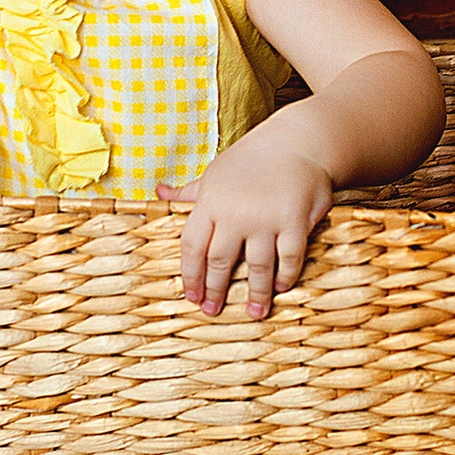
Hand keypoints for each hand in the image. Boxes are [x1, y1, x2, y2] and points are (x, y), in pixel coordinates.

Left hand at [163, 132, 334, 318]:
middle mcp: (235, 214)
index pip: (192, 246)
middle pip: (220, 261)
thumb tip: (158, 192)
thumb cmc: (251, 160)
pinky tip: (282, 286)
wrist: (296, 142)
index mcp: (211, 202)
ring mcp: (266, 218)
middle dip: (215, 290)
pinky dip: (286, 275)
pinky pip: (289, 258)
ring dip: (255, 293)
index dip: (190, 275)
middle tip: (213, 310)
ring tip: (254, 312)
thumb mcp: (214, 173)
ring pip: (257, 267)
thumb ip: (188, 192)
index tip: (191, 296)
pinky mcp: (295, 221)